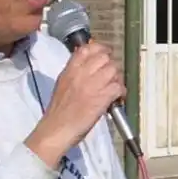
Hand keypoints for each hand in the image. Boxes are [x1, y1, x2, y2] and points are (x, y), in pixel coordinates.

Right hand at [26, 42, 124, 167]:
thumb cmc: (59, 111)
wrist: (56, 129)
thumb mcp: (63, 84)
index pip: (87, 48)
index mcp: (70, 70)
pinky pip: (118, 87)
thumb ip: (76, 73)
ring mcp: (92, 85)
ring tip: (114, 89)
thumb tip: (90, 66)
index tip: (105, 54)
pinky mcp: (101, 98)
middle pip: (105, 58)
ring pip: (114, 70)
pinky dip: (121, 92)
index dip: (100, 49)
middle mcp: (81, 74)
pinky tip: (117, 99)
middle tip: (111, 76)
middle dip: (111, 66)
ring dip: (117, 79)